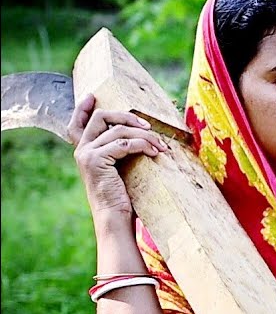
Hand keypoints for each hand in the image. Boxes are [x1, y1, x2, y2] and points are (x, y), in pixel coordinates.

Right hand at [68, 95, 167, 220]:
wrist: (115, 217)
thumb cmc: (124, 197)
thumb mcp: (121, 169)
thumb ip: (121, 151)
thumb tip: (142, 134)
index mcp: (85, 150)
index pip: (77, 123)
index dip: (83, 107)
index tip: (93, 95)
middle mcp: (82, 149)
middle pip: (102, 117)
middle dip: (128, 116)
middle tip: (148, 126)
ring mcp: (87, 154)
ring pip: (118, 129)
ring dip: (145, 135)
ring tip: (161, 146)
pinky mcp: (96, 160)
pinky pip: (125, 143)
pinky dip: (143, 145)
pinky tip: (155, 153)